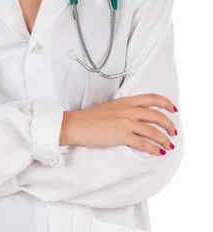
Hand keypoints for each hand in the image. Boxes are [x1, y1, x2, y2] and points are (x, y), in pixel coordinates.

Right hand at [61, 94, 177, 155]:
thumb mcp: (111, 107)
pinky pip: (143, 143)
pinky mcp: (122, 135)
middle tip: (174, 132)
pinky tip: (159, 153)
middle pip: (156, 115)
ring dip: (164, 139)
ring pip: (153, 130)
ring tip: (169, 146)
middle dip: (169, 124)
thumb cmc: (91, 118)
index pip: (151, 98)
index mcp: (126, 101)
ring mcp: (126, 122)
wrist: (77, 125)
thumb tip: (136, 118)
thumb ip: (124, 109)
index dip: (165, 103)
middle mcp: (128, 110)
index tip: (173, 109)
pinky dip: (154, 149)